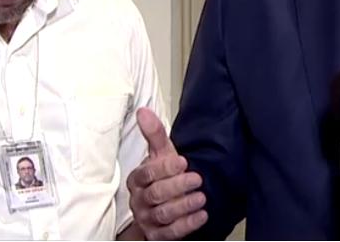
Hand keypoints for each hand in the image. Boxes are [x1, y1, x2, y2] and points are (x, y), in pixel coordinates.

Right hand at [126, 108, 208, 239]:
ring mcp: (146, 219)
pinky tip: (201, 215)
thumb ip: (154, 135)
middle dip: (177, 187)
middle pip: (155, 195)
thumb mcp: (162, 154)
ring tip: (201, 197)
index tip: (183, 161)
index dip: (164, 168)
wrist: (164, 205)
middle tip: (197, 179)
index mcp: (137, 179)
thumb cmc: (164, 176)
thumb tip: (143, 111)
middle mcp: (139, 200)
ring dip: (183, 206)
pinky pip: (169, 233)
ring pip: (162, 214)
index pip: (146, 174)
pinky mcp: (156, 235)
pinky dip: (186, 225)